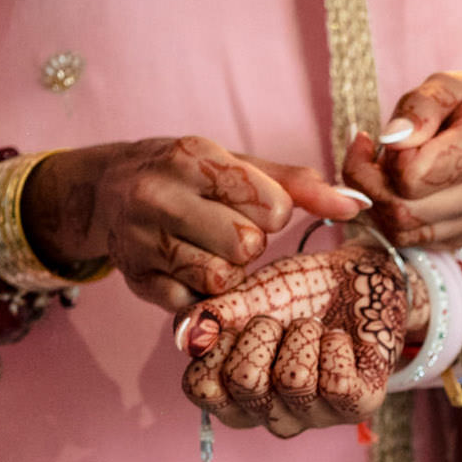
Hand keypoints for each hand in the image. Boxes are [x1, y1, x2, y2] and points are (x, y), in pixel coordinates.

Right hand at [23, 137, 370, 310]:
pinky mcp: (134, 280)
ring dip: (226, 272)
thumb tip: (355, 204)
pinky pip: (192, 305)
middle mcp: (157, 196)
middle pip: (245, 247)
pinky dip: (199, 294)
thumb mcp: (238, 166)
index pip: (271, 206)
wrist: (105, 190)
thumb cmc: (189, 178)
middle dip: (249, 246)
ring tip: (207, 250)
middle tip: (226, 232)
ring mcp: (140, 240)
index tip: (246, 205)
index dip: (271, 213)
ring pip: (219, 280)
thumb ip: (299, 186)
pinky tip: (185, 269)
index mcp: (192, 157)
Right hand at [176, 244, 415, 436]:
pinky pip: (337, 383)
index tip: (237, 323)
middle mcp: (270, 413)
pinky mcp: (357, 406)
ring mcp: (314, 415)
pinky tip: (339, 340)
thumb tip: (187, 335)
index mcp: (234, 394)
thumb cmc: (294, 294)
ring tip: (313, 328)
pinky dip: (336, 345)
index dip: (215, 347)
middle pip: (245, 382)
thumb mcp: (245, 297)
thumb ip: (210, 317)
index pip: (201, 388)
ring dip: (303, 335)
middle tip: (280, 321)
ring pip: (294, 381)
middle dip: (262, 332)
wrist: (357, 278)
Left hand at [349, 73, 461, 245]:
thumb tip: (391, 139)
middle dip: (371, 184)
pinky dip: (391, 218)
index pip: (413, 175)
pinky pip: (411, 241)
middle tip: (369, 157)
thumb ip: (418, 108)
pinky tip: (397, 190)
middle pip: (403, 211)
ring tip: (382, 172)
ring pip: (402, 233)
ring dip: (377, 203)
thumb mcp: (446, 86)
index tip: (385, 138)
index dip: (388, 157)